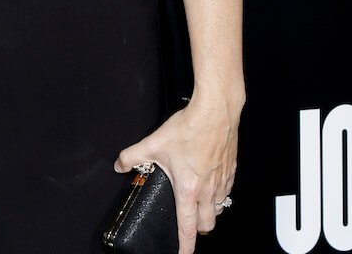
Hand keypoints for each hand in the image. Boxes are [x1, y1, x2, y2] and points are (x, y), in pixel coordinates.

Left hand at [115, 99, 238, 253]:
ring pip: (219, 209)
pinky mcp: (231, 170)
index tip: (182, 253)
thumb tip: (119, 164)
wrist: (215, 111)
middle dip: (198, 229)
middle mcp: (207, 190)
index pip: (187, 227)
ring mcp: (222, 181)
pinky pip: (227, 192)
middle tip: (190, 225)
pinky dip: (219, 195)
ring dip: (210, 212)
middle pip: (207, 224)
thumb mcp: (154, 142)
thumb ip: (133, 156)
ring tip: (199, 206)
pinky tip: (211, 186)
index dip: (185, 245)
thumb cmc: (189, 127)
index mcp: (188, 189)